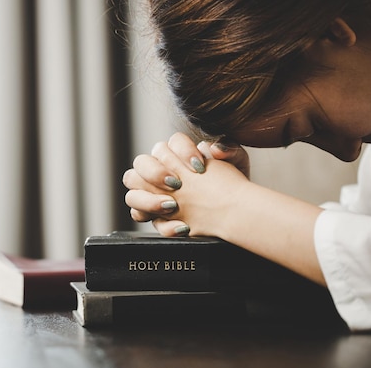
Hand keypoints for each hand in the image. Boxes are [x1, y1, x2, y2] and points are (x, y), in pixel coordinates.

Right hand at [123, 132, 250, 236]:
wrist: (237, 209)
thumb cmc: (232, 183)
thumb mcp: (237, 163)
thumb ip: (229, 149)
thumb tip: (215, 149)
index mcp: (177, 154)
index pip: (169, 144)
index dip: (181, 152)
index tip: (199, 167)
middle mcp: (161, 172)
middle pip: (141, 163)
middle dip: (154, 172)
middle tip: (176, 184)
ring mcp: (155, 195)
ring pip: (132, 192)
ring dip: (147, 199)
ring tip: (172, 206)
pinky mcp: (157, 216)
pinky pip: (141, 217)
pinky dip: (159, 223)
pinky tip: (181, 227)